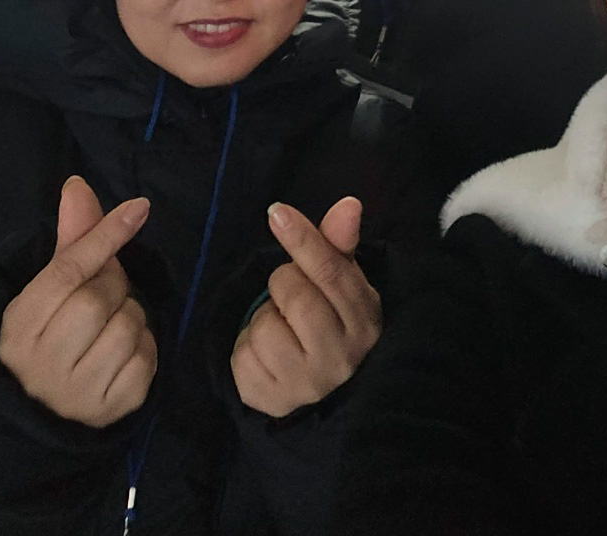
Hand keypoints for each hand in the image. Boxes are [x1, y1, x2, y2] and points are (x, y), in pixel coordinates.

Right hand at [0, 177, 156, 427]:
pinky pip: (147, 359)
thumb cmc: (44, 339)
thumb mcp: (46, 291)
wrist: (37, 414)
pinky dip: (144, 348)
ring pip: (128, 325)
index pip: (68, 270)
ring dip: (131, 317)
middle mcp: (44, 361)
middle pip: (100, 297)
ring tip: (108, 328)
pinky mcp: (111, 410)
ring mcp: (77, 391)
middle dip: (112, 286)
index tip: (139, 207)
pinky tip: (120, 355)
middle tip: (103, 296)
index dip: (105, 236)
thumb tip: (77, 185)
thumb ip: (71, 240)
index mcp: (21, 323)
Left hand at [231, 197, 381, 418]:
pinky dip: (247, 349)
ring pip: (263, 327)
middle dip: (285, 285)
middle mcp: (339, 357)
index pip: (332, 273)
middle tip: (293, 297)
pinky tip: (268, 355)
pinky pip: (242, 357)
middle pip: (293, 294)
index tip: (276, 212)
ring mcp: (304, 385)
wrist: (327, 393)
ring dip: (265, 319)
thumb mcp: (345, 285)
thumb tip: (348, 204)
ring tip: (284, 330)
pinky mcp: (270, 402)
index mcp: (364, 322)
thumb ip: (339, 244)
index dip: (303, 239)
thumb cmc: (335, 322)